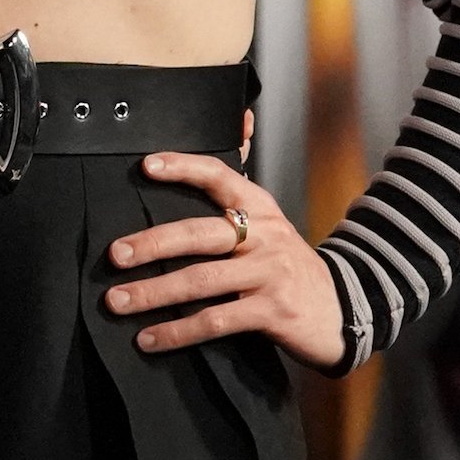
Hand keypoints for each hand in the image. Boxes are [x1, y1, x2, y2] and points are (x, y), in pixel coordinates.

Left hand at [104, 152, 343, 370]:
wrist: (344, 310)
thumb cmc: (288, 264)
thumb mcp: (269, 225)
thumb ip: (239, 191)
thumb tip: (242, 120)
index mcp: (260, 208)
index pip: (219, 176)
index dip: (183, 167)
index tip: (145, 166)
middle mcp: (266, 236)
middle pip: (199, 234)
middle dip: (152, 244)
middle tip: (114, 255)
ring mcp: (270, 274)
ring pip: (201, 281)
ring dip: (153, 293)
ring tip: (116, 301)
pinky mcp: (273, 312)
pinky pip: (216, 321)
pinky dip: (178, 332)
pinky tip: (148, 339)